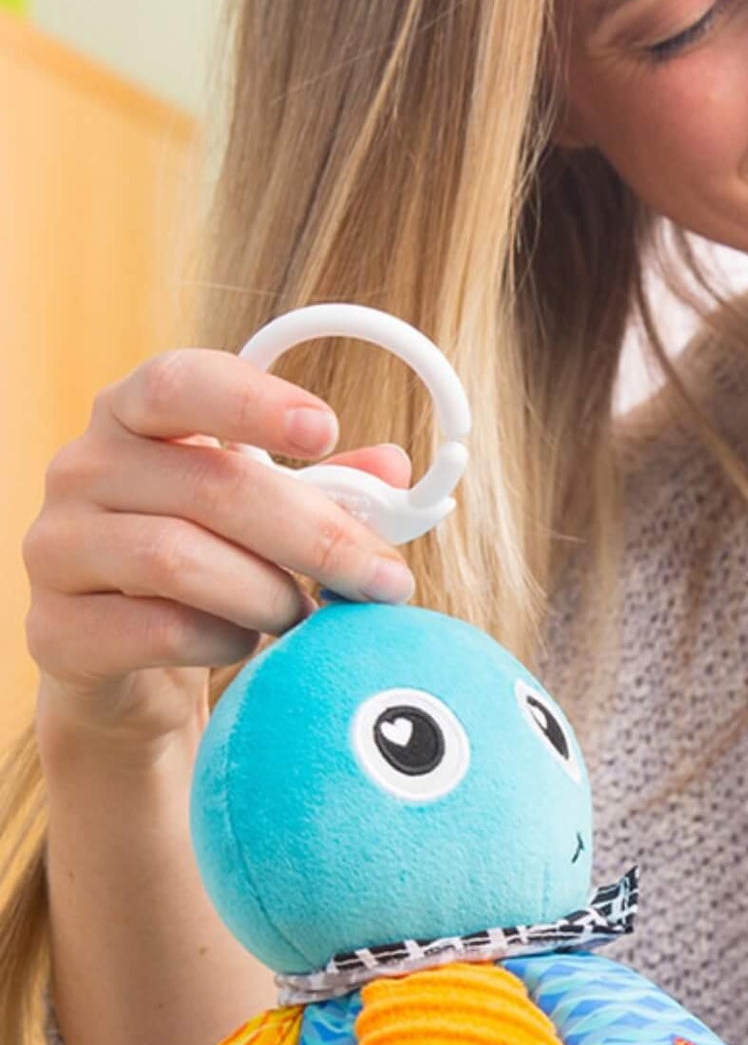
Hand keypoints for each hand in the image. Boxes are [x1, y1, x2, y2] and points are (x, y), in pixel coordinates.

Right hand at [25, 347, 417, 748]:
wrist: (123, 662)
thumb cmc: (208, 561)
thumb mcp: (268, 513)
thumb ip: (331, 487)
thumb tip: (396, 469)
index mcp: (132, 417)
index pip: (178, 382)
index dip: (254, 402)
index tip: (326, 429)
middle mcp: (81, 468)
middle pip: (212, 485)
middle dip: (318, 536)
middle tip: (385, 580)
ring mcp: (56, 547)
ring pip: (179, 559)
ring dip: (270, 594)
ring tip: (304, 614)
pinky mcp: (55, 629)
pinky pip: (159, 630)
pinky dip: (225, 642)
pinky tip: (245, 645)